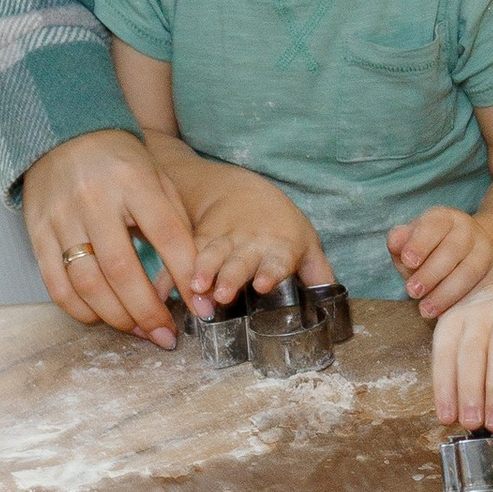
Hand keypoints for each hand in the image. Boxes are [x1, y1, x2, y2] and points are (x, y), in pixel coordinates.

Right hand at [22, 130, 202, 342]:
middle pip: (122, 268)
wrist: (63, 134)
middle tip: (167, 335)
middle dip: (148, 310)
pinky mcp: (37, 233)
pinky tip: (102, 318)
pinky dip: (80, 310)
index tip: (203, 307)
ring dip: (116, 317)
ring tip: (140, 331)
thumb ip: (174, 221)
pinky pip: (56, 284)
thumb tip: (195, 276)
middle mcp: (95, 200)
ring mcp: (61, 218)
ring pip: (87, 282)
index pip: (167, 235)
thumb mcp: (157, 177)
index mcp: (134, 182)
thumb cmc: (121, 163)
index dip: (186, 276)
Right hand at [176, 164, 334, 310]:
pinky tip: (159, 290)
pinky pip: (181, 257)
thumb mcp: (304, 245)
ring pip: (210, 256)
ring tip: (196, 285)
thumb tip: (333, 300)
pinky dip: (168, 273)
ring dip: (202, 271)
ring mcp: (221, 241)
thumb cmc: (279, 226)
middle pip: (239, 261)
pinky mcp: (197, 241)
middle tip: (224, 293)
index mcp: (279, 247)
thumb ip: (317, 273)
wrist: (237, 191)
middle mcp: (249, 245)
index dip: (270, 271)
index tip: (263, 284)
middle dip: (231, 276)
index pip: (278, 260)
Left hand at [389, 206, 492, 316]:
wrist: (468, 253)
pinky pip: (484, 289)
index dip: (420, 243)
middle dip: (431, 273)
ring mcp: (486, 251)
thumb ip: (400, 242)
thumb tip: (395, 242)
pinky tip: (448, 314)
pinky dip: (465, 302)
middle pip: (453, 249)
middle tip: (413, 291)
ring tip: (426, 309)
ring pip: (470, 271)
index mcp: (445, 219)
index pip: (434, 225)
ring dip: (446, 293)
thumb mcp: (411, 243)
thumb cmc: (430, 251)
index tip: (407, 261)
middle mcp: (469, 231)